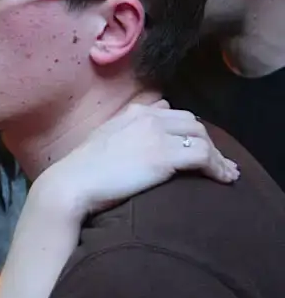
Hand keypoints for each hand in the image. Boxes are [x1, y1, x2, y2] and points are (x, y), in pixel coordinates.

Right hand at [36, 100, 238, 219]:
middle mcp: (147, 117)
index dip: (187, 130)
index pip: (171, 113)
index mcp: (132, 113)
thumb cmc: (81, 170)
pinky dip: (218, 167)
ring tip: (226, 173)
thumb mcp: (103, 139)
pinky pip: (203, 155)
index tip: (194, 145)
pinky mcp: (165, 155)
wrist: (72, 184)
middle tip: (217, 161)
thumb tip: (148, 123)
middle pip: (192, 123)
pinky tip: (223, 179)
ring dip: (217, 155)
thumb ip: (125, 129)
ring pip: (202, 137)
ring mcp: (157, 134)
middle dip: (207, 141)